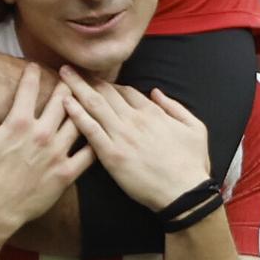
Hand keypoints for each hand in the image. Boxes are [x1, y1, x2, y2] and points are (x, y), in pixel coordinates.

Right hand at [0, 64, 94, 237]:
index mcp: (18, 123)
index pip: (29, 88)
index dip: (32, 73)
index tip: (35, 67)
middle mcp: (41, 134)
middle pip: (62, 100)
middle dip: (66, 84)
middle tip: (70, 76)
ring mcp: (57, 154)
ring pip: (78, 122)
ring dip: (82, 109)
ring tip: (86, 100)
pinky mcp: (66, 174)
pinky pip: (88, 154)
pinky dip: (94, 141)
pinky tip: (98, 134)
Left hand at [60, 67, 210, 210]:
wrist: (184, 193)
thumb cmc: (192, 164)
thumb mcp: (195, 128)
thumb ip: (175, 107)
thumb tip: (156, 92)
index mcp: (153, 113)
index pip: (126, 91)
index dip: (109, 84)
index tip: (95, 79)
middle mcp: (134, 120)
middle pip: (106, 92)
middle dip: (87, 77)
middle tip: (69, 66)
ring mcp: (121, 137)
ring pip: (95, 105)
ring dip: (77, 87)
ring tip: (63, 73)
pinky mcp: (111, 155)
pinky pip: (91, 130)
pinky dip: (77, 114)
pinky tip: (65, 102)